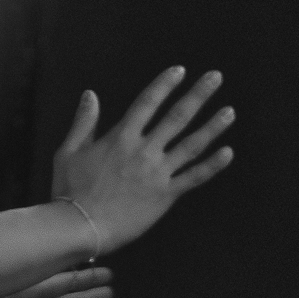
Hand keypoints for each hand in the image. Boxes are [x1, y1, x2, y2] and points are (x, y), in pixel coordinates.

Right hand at [54, 65, 233, 253]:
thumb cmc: (70, 191)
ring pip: (191, 145)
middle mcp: (144, 151)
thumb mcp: (69, 151)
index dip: (164, 84)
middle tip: (215, 78)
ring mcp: (157, 173)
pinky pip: (194, 178)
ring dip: (212, 127)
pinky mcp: (165, 195)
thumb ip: (84, 122)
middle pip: (177, 117)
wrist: (82, 227)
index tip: (180, 70)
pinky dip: (212, 166)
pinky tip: (228, 153)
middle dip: (198, 95)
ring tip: (229, 111)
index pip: (147, 102)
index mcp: (121, 138)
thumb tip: (90, 94)